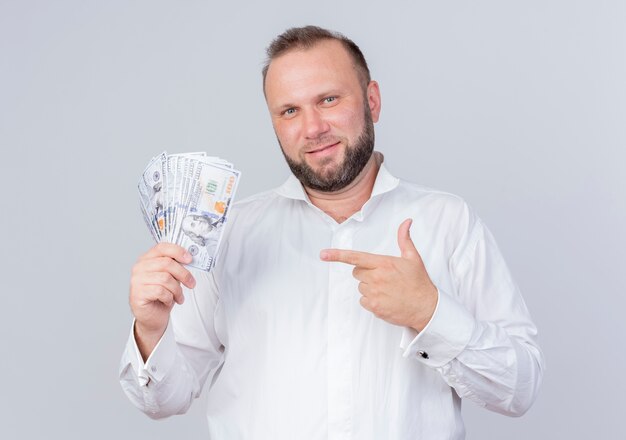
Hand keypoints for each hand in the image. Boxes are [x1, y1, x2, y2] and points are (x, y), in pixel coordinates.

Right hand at [129, 243, 195, 358]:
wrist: (152, 316)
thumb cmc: (161, 295)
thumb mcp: (170, 277)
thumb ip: (175, 266)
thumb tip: (189, 259)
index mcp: (147, 259)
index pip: (162, 247)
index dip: (178, 251)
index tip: (189, 259)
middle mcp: (140, 267)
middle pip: (167, 263)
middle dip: (183, 274)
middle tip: (191, 283)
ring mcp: (137, 280)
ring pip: (166, 279)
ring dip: (177, 290)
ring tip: (179, 296)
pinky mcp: (138, 294)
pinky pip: (160, 291)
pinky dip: (169, 297)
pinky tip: (168, 301)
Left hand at [320, 219, 437, 330]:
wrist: (427, 308)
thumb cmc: (419, 282)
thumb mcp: (413, 258)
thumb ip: (405, 238)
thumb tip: (406, 221)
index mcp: (384, 263)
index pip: (356, 257)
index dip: (337, 255)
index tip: (323, 254)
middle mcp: (377, 277)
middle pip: (356, 272)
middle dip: (366, 273)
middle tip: (383, 277)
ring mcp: (375, 293)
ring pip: (360, 287)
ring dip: (370, 287)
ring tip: (387, 290)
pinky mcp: (375, 307)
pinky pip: (363, 301)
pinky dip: (372, 301)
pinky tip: (385, 300)